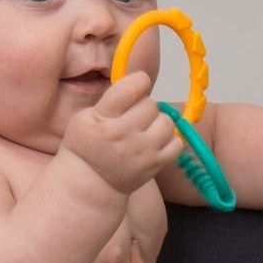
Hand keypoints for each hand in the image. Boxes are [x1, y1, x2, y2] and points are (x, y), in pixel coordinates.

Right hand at [62, 71, 182, 194]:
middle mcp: (123, 134)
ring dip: (158, 123)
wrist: (92, 182)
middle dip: (144, 107)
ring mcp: (142, 151)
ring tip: (144, 131)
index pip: (133, 86)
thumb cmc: (87, 146)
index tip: (138, 85)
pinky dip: (168, 140)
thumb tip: (140, 80)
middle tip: (133, 118)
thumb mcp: (85, 116)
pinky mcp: (155, 165)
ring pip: (166, 122)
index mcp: (102, 119)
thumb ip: (111, 98)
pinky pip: (177, 143)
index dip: (139, 82)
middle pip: (151, 104)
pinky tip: (154, 143)